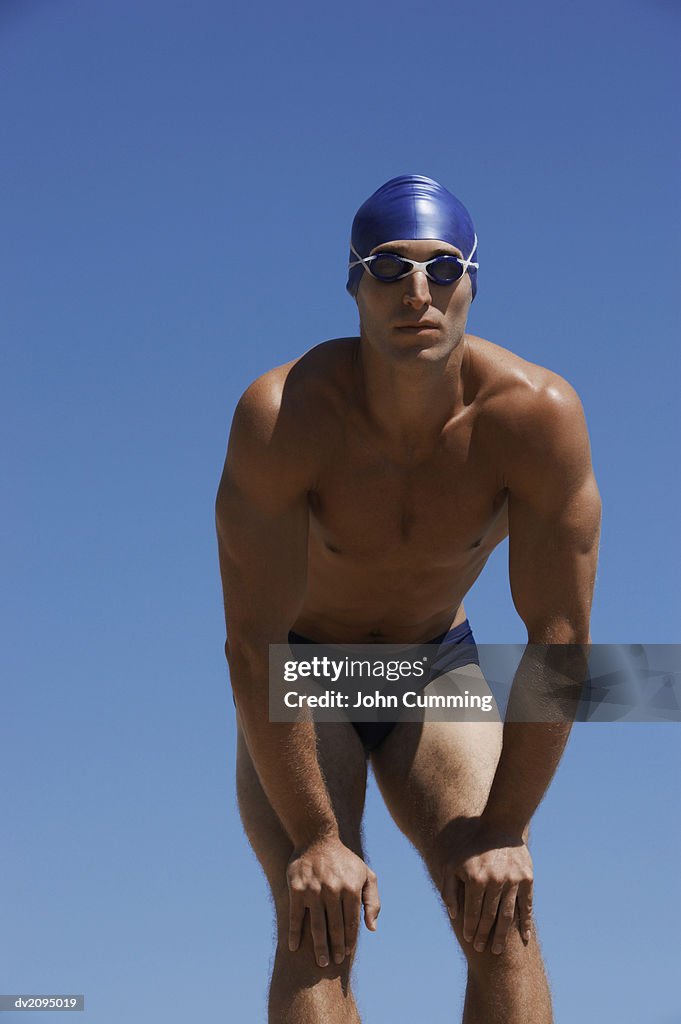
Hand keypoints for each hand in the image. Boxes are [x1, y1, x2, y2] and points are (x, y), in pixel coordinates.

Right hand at [287, 836, 379, 966]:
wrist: (316, 838)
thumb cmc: (344, 860)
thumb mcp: (365, 875)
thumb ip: (372, 901)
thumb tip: (371, 929)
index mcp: (351, 888)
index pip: (352, 923)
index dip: (350, 941)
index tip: (347, 953)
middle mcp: (333, 890)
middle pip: (335, 928)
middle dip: (336, 948)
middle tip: (333, 963)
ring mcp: (314, 890)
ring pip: (317, 926)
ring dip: (319, 947)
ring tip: (321, 962)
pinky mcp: (297, 889)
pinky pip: (296, 917)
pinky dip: (294, 934)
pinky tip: (294, 947)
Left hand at [438, 822, 532, 955]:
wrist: (500, 826)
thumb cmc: (472, 847)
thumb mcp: (452, 863)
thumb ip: (448, 889)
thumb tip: (453, 914)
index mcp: (476, 879)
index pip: (472, 911)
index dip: (470, 927)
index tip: (469, 940)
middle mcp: (495, 882)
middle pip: (489, 917)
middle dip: (484, 935)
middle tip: (482, 949)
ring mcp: (513, 881)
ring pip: (507, 915)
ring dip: (503, 935)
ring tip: (498, 950)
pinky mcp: (527, 879)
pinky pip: (526, 905)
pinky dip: (525, 922)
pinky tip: (524, 937)